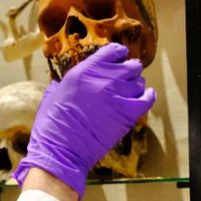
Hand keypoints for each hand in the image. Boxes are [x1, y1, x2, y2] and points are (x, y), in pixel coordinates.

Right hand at [12, 43, 156, 198]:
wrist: (61, 149)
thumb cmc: (52, 125)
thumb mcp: (52, 96)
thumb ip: (61, 85)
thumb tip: (60, 84)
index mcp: (85, 71)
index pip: (112, 51)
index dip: (119, 54)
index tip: (120, 58)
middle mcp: (104, 79)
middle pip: (130, 66)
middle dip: (130, 71)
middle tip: (126, 79)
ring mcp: (117, 95)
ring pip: (139, 82)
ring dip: (136, 86)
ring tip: (131, 93)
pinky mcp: (127, 114)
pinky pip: (148, 99)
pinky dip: (148, 97)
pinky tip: (146, 97)